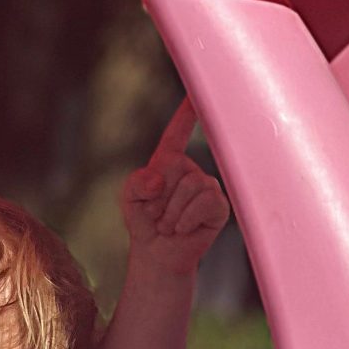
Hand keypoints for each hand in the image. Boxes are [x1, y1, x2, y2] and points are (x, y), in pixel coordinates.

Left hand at [120, 99, 229, 279]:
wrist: (157, 256)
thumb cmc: (144, 223)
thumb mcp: (129, 198)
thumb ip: (137, 182)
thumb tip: (160, 180)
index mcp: (169, 163)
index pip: (177, 134)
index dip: (186, 113)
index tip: (196, 93)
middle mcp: (191, 170)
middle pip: (178, 167)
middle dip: (160, 197)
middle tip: (158, 216)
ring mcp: (207, 187)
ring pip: (192, 185)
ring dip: (172, 212)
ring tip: (169, 225)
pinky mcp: (219, 206)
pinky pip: (205, 200)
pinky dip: (186, 218)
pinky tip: (183, 229)